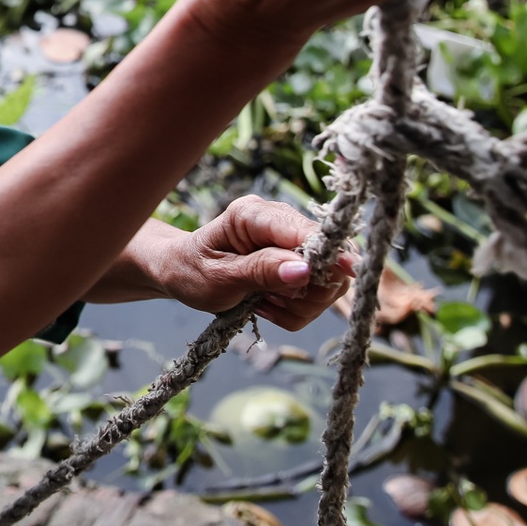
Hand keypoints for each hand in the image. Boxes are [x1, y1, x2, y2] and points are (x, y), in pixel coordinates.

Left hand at [138, 196, 355, 331]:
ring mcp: (291, 243)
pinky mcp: (298, 263)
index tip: (345, 272)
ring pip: (328, 283)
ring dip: (299, 305)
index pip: (304, 229)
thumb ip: (260, 271)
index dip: (329, 251)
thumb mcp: (219, 277)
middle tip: (269, 301)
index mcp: (253, 214)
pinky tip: (265, 305)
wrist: (181, 272)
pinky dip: (294, 311)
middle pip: (328, 259)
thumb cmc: (191, 271)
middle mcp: (279, 222)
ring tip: (262, 303)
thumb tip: (304, 269)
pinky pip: (317, 298)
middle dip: (306, 292)